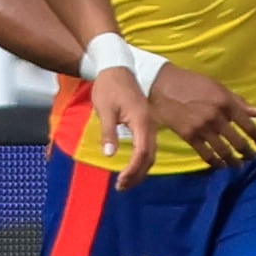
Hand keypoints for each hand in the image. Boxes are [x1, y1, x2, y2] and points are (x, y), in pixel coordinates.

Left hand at [89, 68, 157, 185]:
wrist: (116, 68)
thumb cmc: (109, 87)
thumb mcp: (105, 109)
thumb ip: (108, 132)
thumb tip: (110, 154)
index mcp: (141, 121)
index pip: (142, 151)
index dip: (133, 169)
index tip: (120, 181)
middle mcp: (150, 125)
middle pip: (149, 156)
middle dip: (137, 174)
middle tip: (121, 187)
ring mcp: (149, 125)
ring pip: (150, 153)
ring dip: (140, 170)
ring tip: (125, 182)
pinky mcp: (145, 124)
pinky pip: (147, 147)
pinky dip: (141, 160)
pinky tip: (132, 167)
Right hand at [146, 65, 255, 164]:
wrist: (162, 86)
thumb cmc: (192, 83)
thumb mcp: (218, 87)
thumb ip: (238, 102)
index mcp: (227, 103)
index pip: (249, 126)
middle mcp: (217, 117)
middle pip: (239, 142)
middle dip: (249, 153)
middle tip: (252, 158)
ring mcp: (203, 128)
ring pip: (224, 152)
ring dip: (234, 161)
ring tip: (238, 165)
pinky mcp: (189, 137)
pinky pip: (206, 155)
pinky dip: (216, 163)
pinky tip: (220, 165)